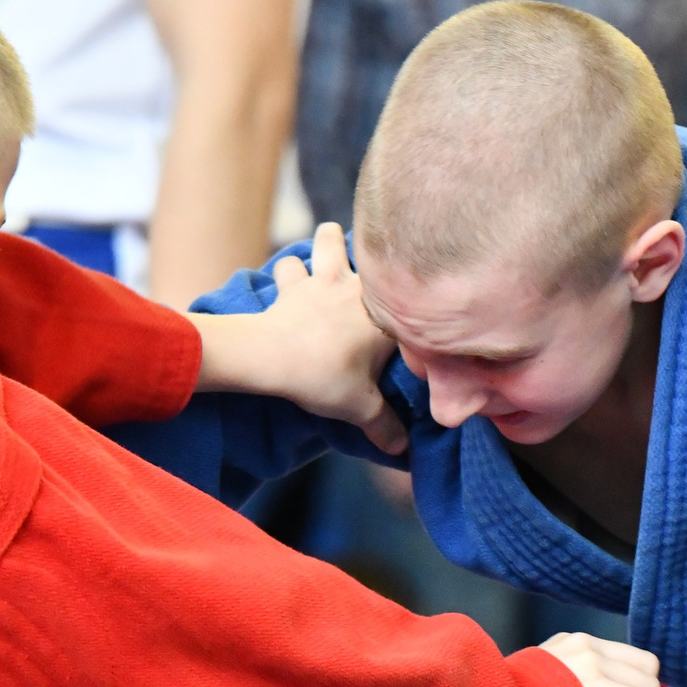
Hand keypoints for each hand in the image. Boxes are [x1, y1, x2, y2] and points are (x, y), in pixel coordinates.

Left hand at [191, 223, 406, 452]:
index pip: (409, 301)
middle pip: (374, 252)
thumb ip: (385, 426)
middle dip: (373, 258)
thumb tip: (403, 449)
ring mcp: (323, 279)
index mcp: (386, 316)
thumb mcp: (361, 408)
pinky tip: (288, 280)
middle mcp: (359, 288)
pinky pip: (288, 264)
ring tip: (327, 257)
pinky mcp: (291, 285)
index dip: (413, 301)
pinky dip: (289, 271)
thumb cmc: (325, 377)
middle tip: (370, 275)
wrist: (272, 356)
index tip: (413, 311)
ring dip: (328, 243)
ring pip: (328, 237)